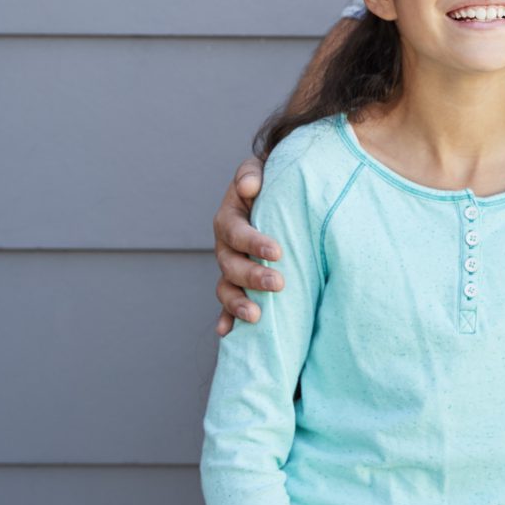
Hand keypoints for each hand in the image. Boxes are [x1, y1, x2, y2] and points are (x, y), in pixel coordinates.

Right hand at [213, 156, 280, 334]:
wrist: (275, 194)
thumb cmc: (271, 182)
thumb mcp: (261, 171)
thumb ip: (251, 173)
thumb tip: (249, 184)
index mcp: (229, 219)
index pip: (236, 232)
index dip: (254, 242)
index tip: (277, 251)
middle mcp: (225, 247)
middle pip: (231, 265)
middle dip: (253, 276)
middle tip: (279, 283)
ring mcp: (230, 268)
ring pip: (226, 289)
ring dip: (237, 304)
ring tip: (256, 316)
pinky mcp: (240, 283)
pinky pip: (229, 304)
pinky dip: (227, 319)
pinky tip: (228, 333)